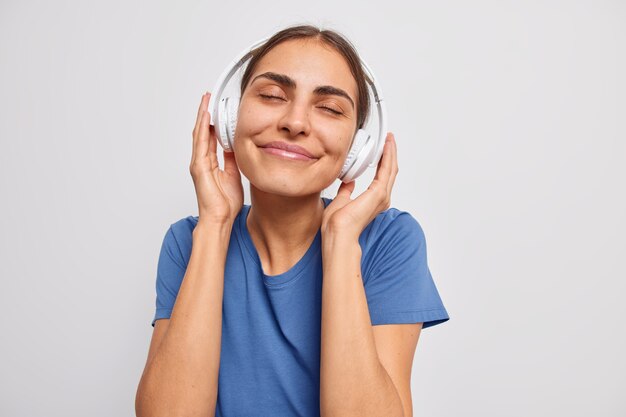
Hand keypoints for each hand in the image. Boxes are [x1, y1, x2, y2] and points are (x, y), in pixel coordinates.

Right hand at [190, 92, 243, 225]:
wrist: (220, 219)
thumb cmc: (225, 203)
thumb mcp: (234, 175)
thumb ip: (232, 160)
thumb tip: (235, 147)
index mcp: (209, 162)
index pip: (210, 137)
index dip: (212, 121)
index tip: (217, 107)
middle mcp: (201, 161)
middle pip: (202, 131)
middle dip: (205, 114)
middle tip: (208, 97)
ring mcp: (198, 163)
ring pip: (199, 134)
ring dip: (202, 116)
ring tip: (206, 101)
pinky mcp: (199, 167)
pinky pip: (201, 143)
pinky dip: (203, 129)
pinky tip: (206, 118)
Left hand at [321, 132, 397, 240]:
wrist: (338, 234)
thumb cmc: (336, 225)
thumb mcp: (340, 202)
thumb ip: (345, 192)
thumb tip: (348, 183)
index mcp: (372, 201)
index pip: (381, 177)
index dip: (383, 162)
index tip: (382, 149)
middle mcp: (381, 198)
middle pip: (390, 171)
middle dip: (390, 154)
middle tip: (389, 139)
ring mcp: (382, 196)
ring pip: (390, 168)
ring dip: (391, 152)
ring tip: (389, 139)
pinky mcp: (379, 193)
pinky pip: (386, 169)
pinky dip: (388, 156)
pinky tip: (386, 146)